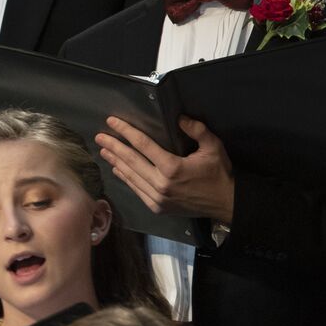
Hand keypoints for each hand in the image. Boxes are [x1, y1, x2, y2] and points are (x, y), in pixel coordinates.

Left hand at [96, 116, 235, 221]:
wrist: (225, 203)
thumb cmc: (218, 173)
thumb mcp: (214, 148)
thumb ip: (198, 131)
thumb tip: (180, 118)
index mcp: (172, 167)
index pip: (143, 145)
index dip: (126, 132)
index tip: (112, 122)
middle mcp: (160, 183)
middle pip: (130, 160)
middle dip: (113, 146)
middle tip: (100, 137)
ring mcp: (156, 198)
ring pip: (130, 176)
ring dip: (115, 162)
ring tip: (103, 151)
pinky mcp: (156, 207)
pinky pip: (136, 189)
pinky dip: (125, 178)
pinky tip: (117, 169)